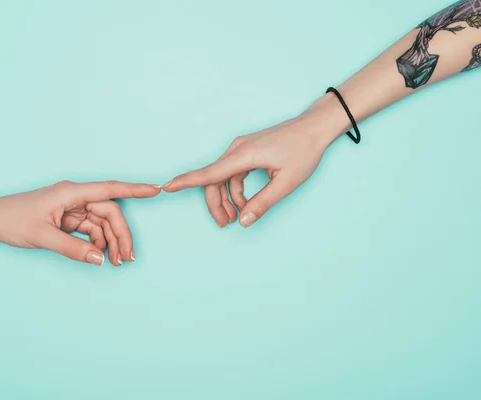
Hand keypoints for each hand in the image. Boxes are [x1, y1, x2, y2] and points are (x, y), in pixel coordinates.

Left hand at [0, 180, 160, 265]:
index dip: (135, 189)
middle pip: (110, 212)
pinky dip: (98, 243)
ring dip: (111, 242)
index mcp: (71, 193)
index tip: (156, 189)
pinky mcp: (68, 219)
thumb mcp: (42, 237)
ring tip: (116, 262)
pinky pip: (91, 230)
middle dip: (121, 234)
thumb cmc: (12, 220)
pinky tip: (101, 256)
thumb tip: (100, 259)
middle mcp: (75, 197)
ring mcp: (72, 208)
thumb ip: (73, 249)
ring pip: (102, 223)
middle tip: (127, 258)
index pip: (110, 189)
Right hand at [163, 95, 348, 227]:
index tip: (166, 186)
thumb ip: (262, 203)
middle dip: (215, 203)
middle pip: (213, 180)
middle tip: (224, 224)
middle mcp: (237, 149)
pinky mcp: (247, 150)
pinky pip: (232, 172)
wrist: (314, 127)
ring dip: (225, 198)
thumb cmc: (303, 151)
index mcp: (244, 155)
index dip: (186, 182)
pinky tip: (244, 202)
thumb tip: (243, 221)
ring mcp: (241, 148)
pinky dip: (234, 189)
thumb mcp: (286, 182)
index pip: (209, 173)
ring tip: (235, 217)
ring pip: (222, 177)